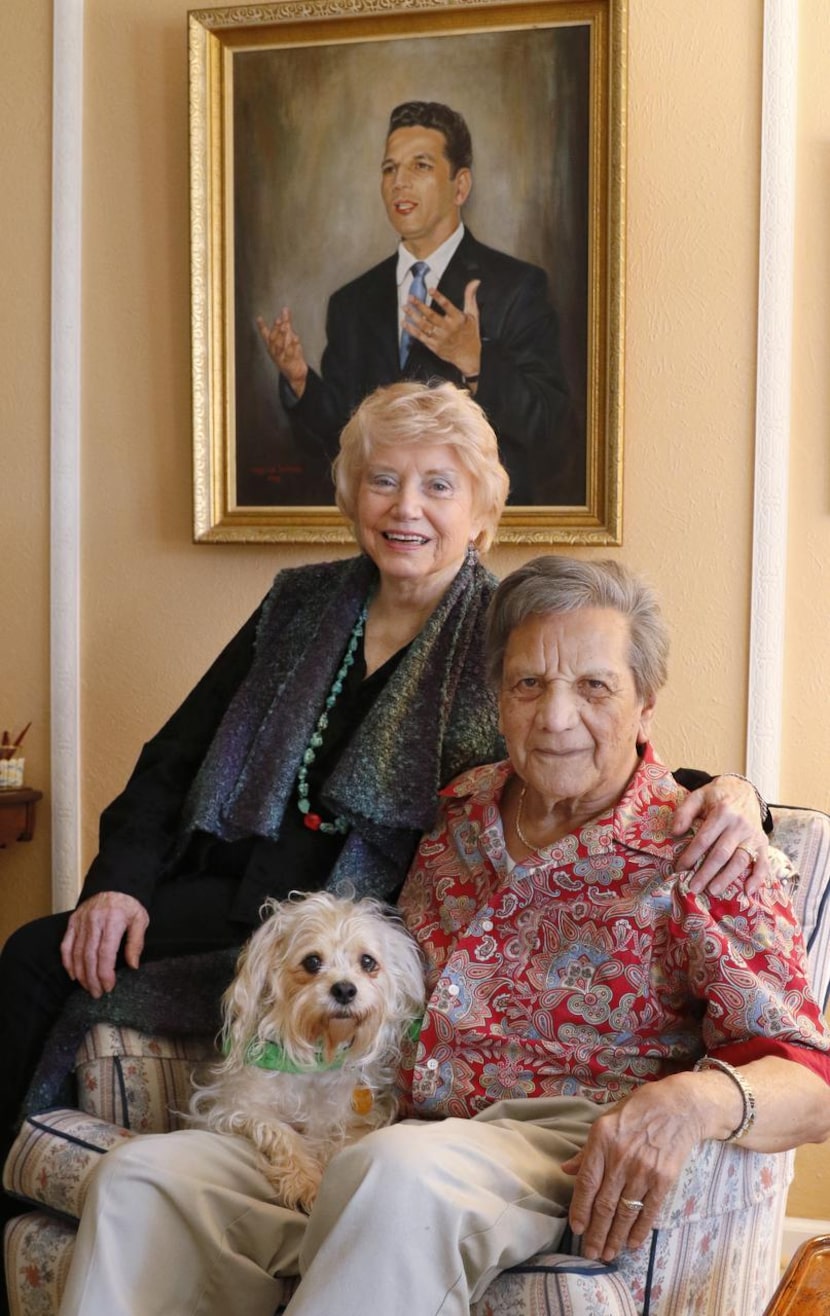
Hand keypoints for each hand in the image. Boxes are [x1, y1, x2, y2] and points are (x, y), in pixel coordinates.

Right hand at [60, 891, 149, 997]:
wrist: (114, 884)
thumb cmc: (129, 905)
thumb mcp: (140, 920)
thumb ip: (136, 943)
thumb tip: (133, 966)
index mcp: (113, 921)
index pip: (106, 953)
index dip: (105, 973)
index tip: (109, 986)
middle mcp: (94, 921)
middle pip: (89, 956)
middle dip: (92, 978)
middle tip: (97, 993)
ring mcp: (81, 921)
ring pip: (77, 953)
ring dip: (81, 974)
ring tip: (88, 987)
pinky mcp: (73, 922)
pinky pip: (66, 945)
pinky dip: (68, 962)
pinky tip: (73, 974)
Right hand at [256, 308, 308, 396]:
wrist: (295, 374)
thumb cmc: (290, 354)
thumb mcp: (288, 338)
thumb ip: (287, 323)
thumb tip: (285, 309)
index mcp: (272, 346)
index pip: (266, 335)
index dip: (262, 327)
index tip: (259, 318)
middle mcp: (275, 352)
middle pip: (273, 340)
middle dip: (275, 329)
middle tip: (278, 319)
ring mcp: (282, 358)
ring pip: (281, 346)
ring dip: (282, 336)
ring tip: (285, 326)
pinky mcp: (290, 363)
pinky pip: (291, 354)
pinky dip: (293, 346)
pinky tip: (295, 338)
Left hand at [402, 278, 481, 377]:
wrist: (468, 357)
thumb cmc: (470, 334)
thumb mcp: (473, 315)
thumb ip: (470, 297)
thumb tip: (475, 282)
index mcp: (458, 319)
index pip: (447, 306)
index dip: (438, 297)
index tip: (431, 289)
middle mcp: (448, 328)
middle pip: (431, 315)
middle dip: (420, 305)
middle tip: (411, 297)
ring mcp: (439, 337)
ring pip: (424, 325)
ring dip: (413, 316)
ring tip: (405, 307)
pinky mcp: (433, 345)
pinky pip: (420, 337)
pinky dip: (411, 330)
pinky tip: (405, 323)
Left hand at [563, 1077, 703, 1260]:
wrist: (680, 1106)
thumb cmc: (639, 1109)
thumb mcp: (607, 1119)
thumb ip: (588, 1150)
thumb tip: (566, 1170)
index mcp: (602, 1140)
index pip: (586, 1183)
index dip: (580, 1209)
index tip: (576, 1230)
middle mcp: (620, 1157)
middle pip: (604, 1203)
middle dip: (596, 1233)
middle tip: (590, 1253)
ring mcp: (643, 1170)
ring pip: (624, 1211)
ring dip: (615, 1237)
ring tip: (607, 1254)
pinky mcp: (664, 1179)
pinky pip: (648, 1210)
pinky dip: (639, 1230)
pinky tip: (631, 1244)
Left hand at [672, 776, 768, 895]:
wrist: (743, 789)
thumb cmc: (716, 796)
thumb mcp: (697, 796)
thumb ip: (684, 812)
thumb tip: (675, 832)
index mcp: (723, 812)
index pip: (704, 839)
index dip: (691, 855)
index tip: (679, 869)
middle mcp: (740, 824)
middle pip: (722, 853)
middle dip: (706, 873)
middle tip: (694, 888)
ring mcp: (753, 835)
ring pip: (740, 860)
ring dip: (727, 878)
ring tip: (713, 891)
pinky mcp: (763, 842)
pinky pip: (763, 862)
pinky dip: (758, 878)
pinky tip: (748, 892)